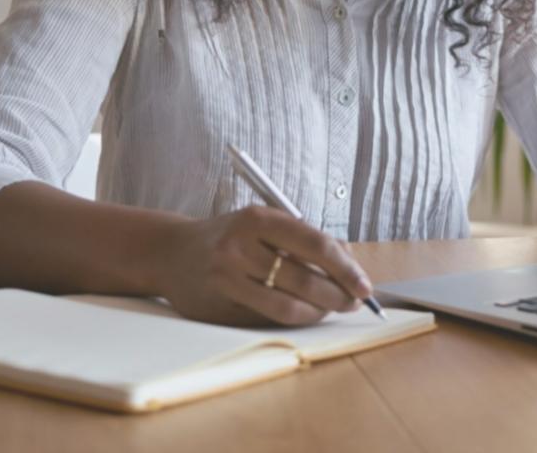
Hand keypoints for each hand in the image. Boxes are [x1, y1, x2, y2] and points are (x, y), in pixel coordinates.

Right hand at [153, 206, 373, 326]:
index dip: (346, 268)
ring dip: (318, 312)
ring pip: (287, 306)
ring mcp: (227, 277)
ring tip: (330, 309)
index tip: (364, 285)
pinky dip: (293, 319)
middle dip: (338, 295)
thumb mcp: (263, 223)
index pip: (315, 244)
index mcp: (258, 218)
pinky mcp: (218, 305)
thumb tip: (350, 263)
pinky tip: (303, 314)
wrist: (172, 253)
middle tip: (354, 302)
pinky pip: (266, 319)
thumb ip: (302, 239)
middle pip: (305, 279)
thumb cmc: (230, 236)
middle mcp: (240, 246)